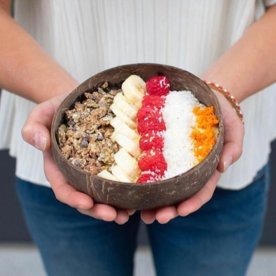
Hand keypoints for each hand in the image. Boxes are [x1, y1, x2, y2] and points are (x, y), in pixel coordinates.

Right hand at [21, 94, 131, 224]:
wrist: (76, 102)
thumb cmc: (58, 109)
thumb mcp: (42, 114)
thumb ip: (34, 127)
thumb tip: (41, 144)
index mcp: (58, 167)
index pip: (63, 188)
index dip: (73, 198)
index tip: (87, 202)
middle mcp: (76, 173)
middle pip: (86, 198)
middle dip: (99, 210)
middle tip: (115, 216)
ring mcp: (94, 170)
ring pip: (103, 195)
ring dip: (115, 207)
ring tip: (129, 213)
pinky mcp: (109, 163)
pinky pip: (116, 180)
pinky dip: (125, 191)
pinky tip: (137, 196)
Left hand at [140, 91, 244, 223]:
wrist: (207, 97)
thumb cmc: (223, 114)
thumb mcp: (234, 128)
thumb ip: (233, 147)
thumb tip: (223, 166)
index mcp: (207, 168)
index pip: (202, 190)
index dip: (192, 202)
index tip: (181, 211)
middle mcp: (189, 169)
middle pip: (179, 193)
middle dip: (168, 208)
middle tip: (155, 218)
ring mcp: (174, 161)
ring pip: (164, 185)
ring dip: (153, 201)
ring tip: (141, 213)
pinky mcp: (162, 150)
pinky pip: (152, 166)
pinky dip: (144, 179)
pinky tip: (134, 188)